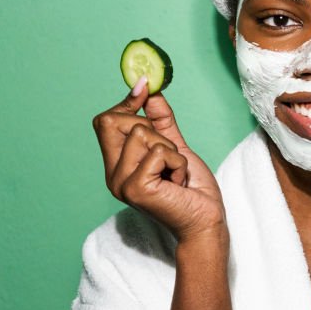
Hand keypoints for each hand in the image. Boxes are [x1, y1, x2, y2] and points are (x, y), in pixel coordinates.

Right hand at [92, 78, 227, 245]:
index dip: (126, 103)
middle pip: (116, 121)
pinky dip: (178, 163)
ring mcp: (121, 183)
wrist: (206, 221)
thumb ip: (160, 120)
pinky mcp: (136, 188)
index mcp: (117, 166)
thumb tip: (149, 89)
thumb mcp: (174, 147)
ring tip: (175, 174)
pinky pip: (159, 152)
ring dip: (171, 150)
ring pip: (142, 134)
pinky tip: (179, 183)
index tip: (144, 88)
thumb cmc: (192, 191)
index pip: (104, 122)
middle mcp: (113, 175)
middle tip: (169, 156)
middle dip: (152, 129)